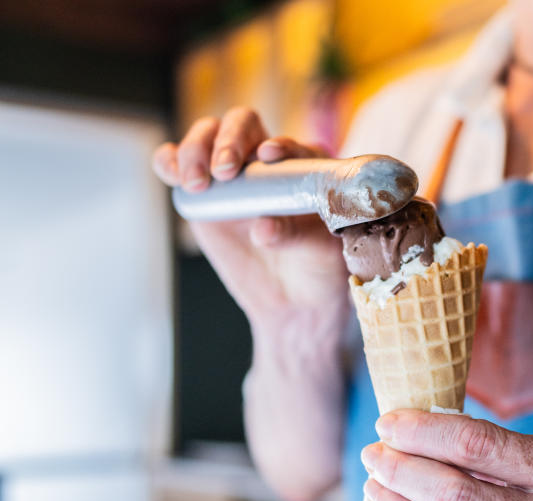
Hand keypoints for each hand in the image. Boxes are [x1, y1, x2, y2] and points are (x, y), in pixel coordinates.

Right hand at [151, 107, 346, 330]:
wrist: (294, 298)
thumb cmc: (318, 268)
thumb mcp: (318, 251)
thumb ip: (293, 234)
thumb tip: (262, 228)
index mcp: (305, 167)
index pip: (289, 143)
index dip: (278, 144)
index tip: (268, 157)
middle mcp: (266, 161)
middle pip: (242, 125)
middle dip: (229, 140)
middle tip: (223, 172)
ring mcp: (232, 174)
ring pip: (206, 136)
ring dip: (196, 150)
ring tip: (196, 184)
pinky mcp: (204, 191)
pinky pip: (177, 163)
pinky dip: (169, 161)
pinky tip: (171, 174)